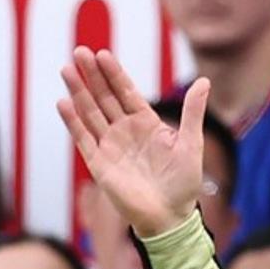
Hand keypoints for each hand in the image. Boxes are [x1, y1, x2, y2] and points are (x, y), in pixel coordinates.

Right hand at [57, 47, 208, 237]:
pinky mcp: (99, 164)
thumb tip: (205, 81)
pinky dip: (74, 121)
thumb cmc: (183, 183)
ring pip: (91, 113)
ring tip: (67, 69)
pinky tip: (64, 102)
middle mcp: (125, 131)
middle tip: (79, 51)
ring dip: (79, 92)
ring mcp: (110, 146)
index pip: (126, 92)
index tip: (103, 54)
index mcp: (146, 124)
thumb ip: (192, 112)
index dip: (114, 73)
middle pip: (105, 97)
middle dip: (92, 75)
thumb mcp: (192, 144)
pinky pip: (84, 139)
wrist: (170, 217)